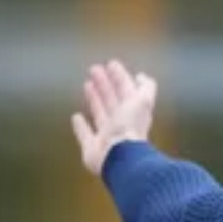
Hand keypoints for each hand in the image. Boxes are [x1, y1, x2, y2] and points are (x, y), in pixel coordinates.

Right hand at [71, 59, 156, 175]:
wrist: (119, 157)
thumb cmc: (130, 127)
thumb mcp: (143, 102)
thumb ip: (146, 88)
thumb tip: (142, 76)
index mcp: (134, 112)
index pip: (126, 91)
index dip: (120, 78)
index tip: (111, 64)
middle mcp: (121, 123)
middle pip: (113, 100)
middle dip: (105, 85)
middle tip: (94, 69)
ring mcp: (107, 136)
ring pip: (100, 113)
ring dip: (94, 99)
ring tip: (87, 84)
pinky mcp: (92, 148)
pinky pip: (85, 135)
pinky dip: (81, 126)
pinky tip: (76, 116)